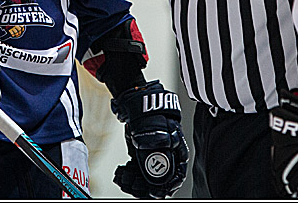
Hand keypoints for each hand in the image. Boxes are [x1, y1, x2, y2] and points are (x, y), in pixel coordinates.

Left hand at [111, 80, 188, 198]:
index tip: (155, 194)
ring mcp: (154, 158)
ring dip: (134, 182)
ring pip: (146, 179)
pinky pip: (137, 172)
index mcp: (177, 151)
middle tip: (133, 187)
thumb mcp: (156, 133)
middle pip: (160, 180)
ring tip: (122, 179)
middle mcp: (167, 157)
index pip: (177, 176)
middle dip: (146, 187)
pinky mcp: (141, 157)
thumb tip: (156, 173)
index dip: (167, 187)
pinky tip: (120, 173)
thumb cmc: (150, 114)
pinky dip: (128, 175)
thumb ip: (157, 152)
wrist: (137, 104)